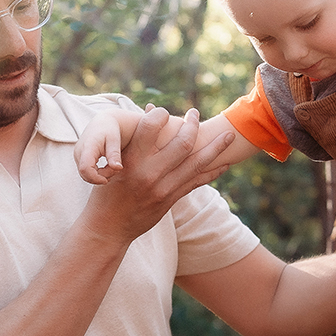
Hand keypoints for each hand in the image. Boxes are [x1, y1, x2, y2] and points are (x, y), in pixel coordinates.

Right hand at [76, 113, 129, 185]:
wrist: (103, 122)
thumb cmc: (110, 130)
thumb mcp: (114, 141)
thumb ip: (114, 155)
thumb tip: (118, 168)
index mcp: (87, 147)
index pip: (85, 168)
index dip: (95, 178)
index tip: (107, 180)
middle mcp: (78, 152)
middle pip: (84, 174)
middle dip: (100, 178)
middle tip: (114, 170)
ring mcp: (77, 155)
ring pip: (84, 174)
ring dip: (99, 176)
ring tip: (112, 167)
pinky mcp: (79, 158)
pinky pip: (85, 171)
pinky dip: (96, 173)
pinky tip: (106, 167)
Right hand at [78, 105, 236, 244]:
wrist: (109, 226)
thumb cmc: (107, 189)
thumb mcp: (115, 162)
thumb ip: (135, 139)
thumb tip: (150, 108)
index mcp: (131, 160)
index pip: (151, 126)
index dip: (161, 113)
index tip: (164, 110)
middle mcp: (149, 173)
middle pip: (182, 143)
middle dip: (193, 124)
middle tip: (195, 113)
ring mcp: (163, 188)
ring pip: (197, 163)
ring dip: (216, 147)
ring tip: (229, 136)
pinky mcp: (171, 200)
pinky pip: (197, 182)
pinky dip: (213, 171)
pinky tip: (225, 163)